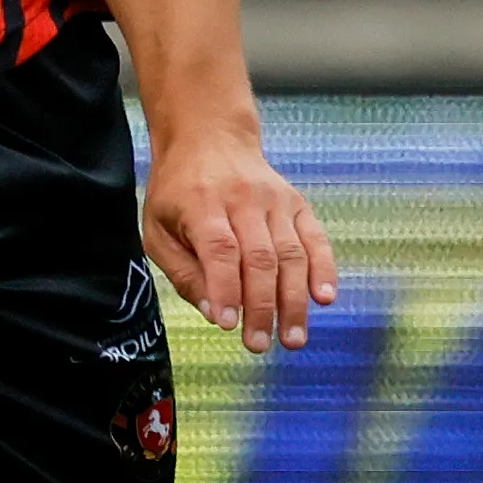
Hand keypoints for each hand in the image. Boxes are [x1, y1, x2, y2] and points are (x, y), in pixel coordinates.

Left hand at [142, 122, 335, 354]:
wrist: (210, 138)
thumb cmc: (177, 191)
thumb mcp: (157, 228)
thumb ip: (183, 272)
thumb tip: (215, 313)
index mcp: (201, 203)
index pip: (219, 250)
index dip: (226, 289)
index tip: (229, 325)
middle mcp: (243, 200)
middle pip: (259, 258)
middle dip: (261, 307)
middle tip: (259, 344)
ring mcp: (275, 200)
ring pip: (290, 254)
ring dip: (294, 300)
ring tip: (293, 338)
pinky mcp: (297, 204)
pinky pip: (315, 239)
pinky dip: (323, 269)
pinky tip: (324, 298)